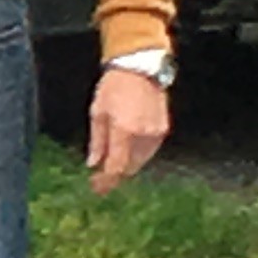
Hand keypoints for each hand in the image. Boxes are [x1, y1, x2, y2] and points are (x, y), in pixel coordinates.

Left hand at [87, 66, 169, 193]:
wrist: (139, 70)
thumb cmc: (113, 88)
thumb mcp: (97, 113)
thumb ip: (97, 141)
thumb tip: (94, 164)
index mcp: (124, 130)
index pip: (117, 166)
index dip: (107, 181)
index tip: (97, 188)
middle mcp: (144, 135)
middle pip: (130, 167)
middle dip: (115, 175)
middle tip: (100, 180)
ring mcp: (156, 133)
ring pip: (140, 161)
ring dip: (126, 166)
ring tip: (110, 167)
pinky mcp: (163, 129)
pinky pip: (148, 151)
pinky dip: (136, 156)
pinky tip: (125, 154)